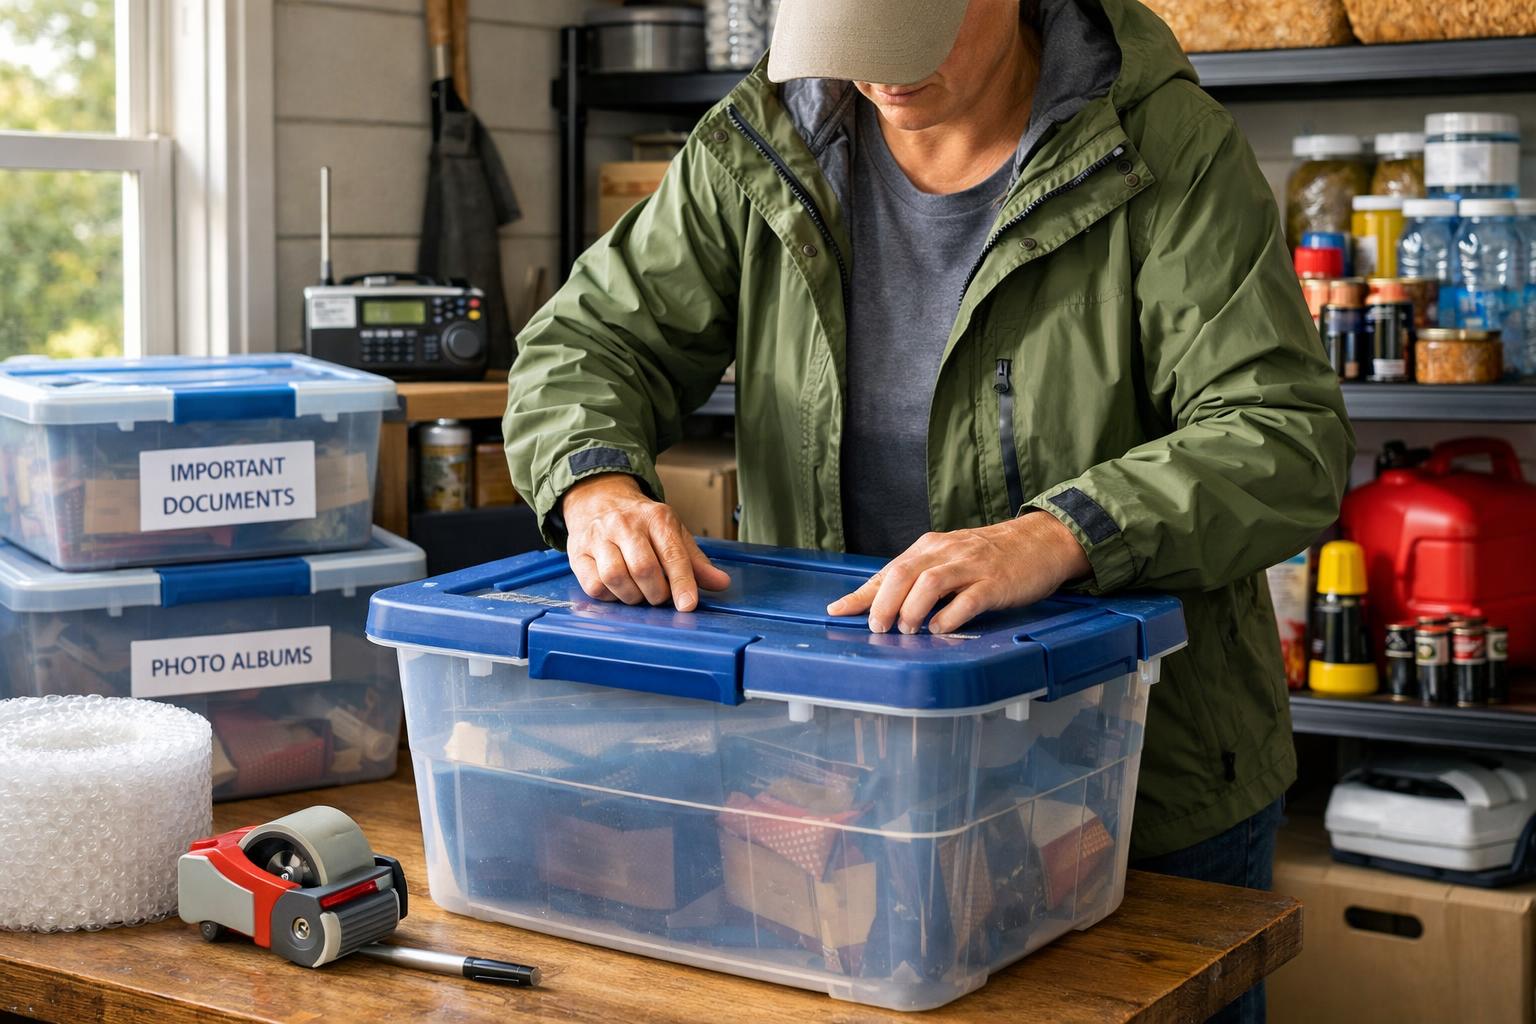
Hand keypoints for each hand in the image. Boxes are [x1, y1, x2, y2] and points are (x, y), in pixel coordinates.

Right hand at [560, 473, 729, 609]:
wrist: (598, 498)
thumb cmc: (641, 523)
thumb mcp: (673, 533)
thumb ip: (695, 561)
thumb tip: (721, 583)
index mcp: (656, 518)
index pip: (672, 553)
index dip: (682, 582)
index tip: (688, 604)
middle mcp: (625, 524)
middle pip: (643, 568)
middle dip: (656, 593)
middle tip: (660, 596)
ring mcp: (598, 537)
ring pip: (615, 577)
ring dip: (632, 596)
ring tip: (640, 594)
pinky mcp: (578, 552)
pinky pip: (593, 585)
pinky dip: (609, 596)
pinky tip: (618, 590)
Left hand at [827, 514, 1090, 634]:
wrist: (1040, 541)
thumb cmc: (989, 556)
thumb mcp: (949, 558)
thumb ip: (919, 577)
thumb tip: (881, 603)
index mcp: (930, 548)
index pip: (887, 570)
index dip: (861, 593)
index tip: (837, 611)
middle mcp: (946, 553)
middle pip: (902, 574)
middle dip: (883, 604)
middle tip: (878, 628)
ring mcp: (971, 567)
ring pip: (930, 583)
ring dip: (912, 610)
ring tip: (907, 630)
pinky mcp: (995, 583)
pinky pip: (968, 599)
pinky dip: (949, 617)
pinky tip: (940, 630)